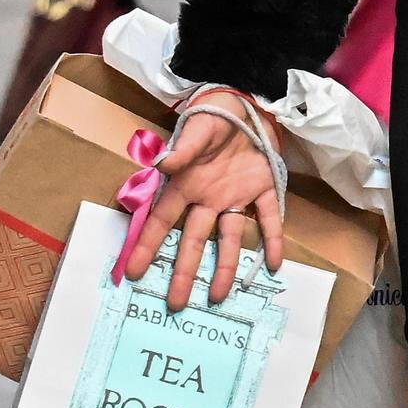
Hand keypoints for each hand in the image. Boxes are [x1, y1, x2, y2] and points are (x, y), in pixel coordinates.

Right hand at [112, 102, 285, 310]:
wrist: (246, 104)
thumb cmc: (212, 118)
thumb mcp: (196, 131)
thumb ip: (182, 150)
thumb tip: (161, 164)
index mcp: (185, 186)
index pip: (162, 222)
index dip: (148, 246)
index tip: (133, 272)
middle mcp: (208, 199)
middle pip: (194, 241)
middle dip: (185, 272)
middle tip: (176, 304)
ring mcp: (236, 196)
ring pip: (229, 238)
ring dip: (226, 267)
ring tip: (219, 296)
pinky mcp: (264, 188)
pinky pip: (269, 217)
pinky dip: (273, 239)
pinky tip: (274, 264)